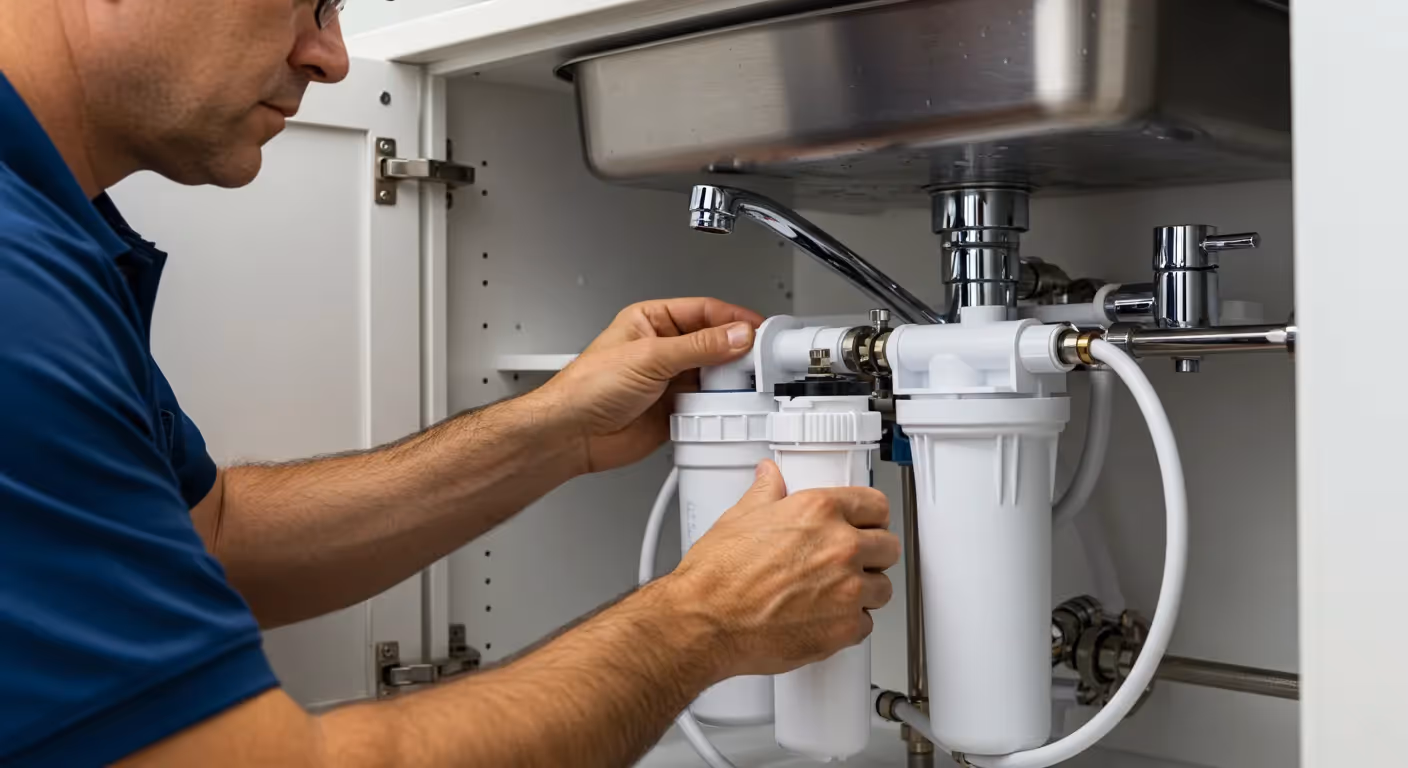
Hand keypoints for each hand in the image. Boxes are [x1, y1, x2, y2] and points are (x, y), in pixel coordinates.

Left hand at [533, 298, 762, 473]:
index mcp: (653, 321)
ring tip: (744, 385)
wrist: (572, 434)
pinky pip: (708, 405)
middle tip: (758, 360)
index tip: (758, 329)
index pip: (704, 311)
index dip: (734, 319)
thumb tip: (736, 335)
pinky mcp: (675, 409)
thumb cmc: (588, 387)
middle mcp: (663, 348)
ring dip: (729, 382)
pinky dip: (719, 407)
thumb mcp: (650, 357)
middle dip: (736, 352)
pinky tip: (724, 407)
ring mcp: (670, 379)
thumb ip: (699, 347)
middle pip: (715, 343)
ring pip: (714, 376)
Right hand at [665, 460, 900, 678]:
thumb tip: (770, 477)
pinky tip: (825, 618)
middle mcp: (840, 547)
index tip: (868, 524)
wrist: (704, 622)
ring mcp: (846, 590)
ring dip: (865, 591)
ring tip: (836, 593)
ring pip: (882, 589)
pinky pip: (865, 625)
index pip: (876, 505)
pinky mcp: (843, 629)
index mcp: (819, 511)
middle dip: (873, 554)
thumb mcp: (740, 517)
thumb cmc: (716, 576)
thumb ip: (766, 493)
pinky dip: (850, 625)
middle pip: (888, 547)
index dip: (871, 517)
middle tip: (852, 562)